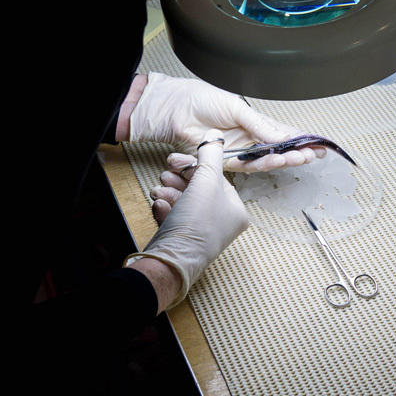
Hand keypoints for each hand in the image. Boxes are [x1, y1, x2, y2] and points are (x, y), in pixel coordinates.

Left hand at [126, 73, 323, 171]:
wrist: (174, 109)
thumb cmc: (201, 100)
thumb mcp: (236, 107)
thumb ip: (258, 124)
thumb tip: (282, 136)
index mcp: (253, 122)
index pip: (282, 133)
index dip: (300, 139)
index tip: (318, 144)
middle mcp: (248, 138)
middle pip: (277, 150)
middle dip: (297, 153)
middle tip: (314, 154)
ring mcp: (237, 150)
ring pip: (265, 160)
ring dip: (284, 160)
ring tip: (301, 158)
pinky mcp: (224, 161)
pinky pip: (247, 165)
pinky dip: (262, 164)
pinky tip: (276, 161)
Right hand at [127, 131, 249, 307]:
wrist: (172, 259)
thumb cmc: (196, 223)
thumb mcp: (206, 181)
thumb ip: (211, 155)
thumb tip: (214, 135)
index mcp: (236, 211)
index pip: (218, 179)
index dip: (197, 166)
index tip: (178, 159)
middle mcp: (223, 223)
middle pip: (200, 190)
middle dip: (179, 180)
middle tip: (166, 173)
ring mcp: (203, 233)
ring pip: (185, 203)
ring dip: (170, 193)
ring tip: (159, 190)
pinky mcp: (184, 240)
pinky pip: (175, 218)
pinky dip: (166, 209)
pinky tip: (159, 206)